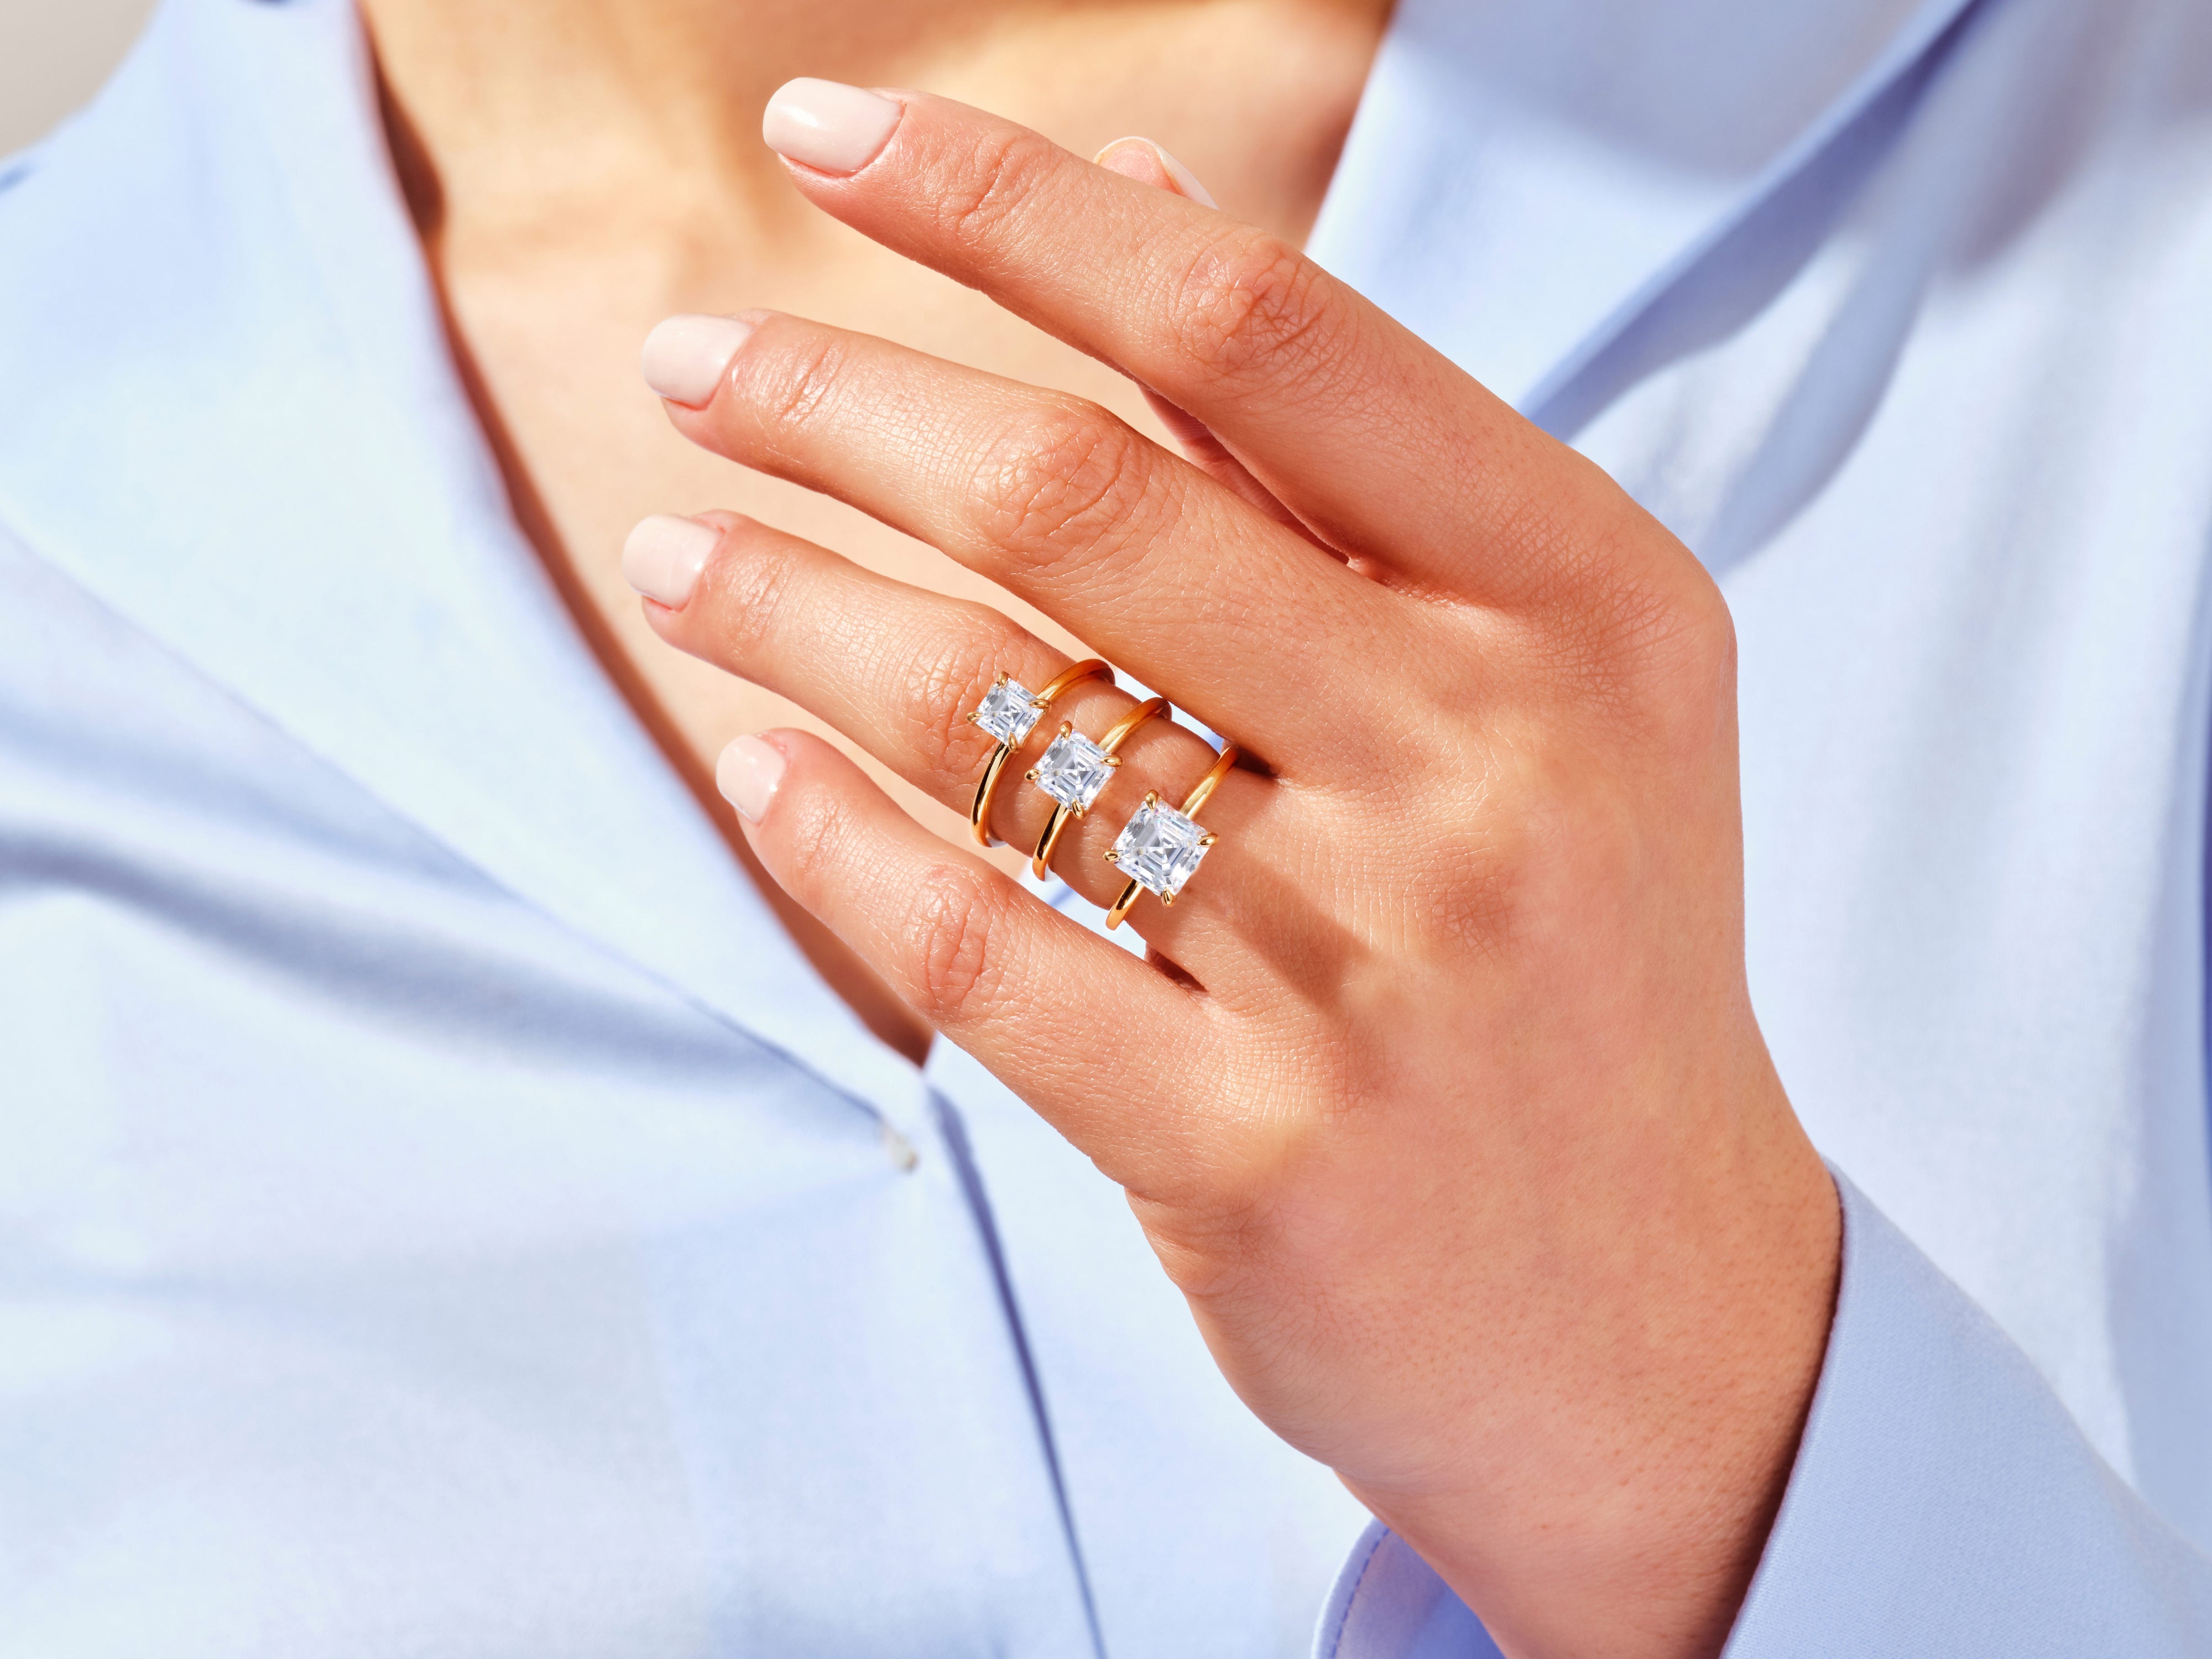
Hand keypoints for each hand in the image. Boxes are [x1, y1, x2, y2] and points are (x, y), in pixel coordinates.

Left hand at [629, 83, 1839, 1658]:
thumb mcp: (1542, 680)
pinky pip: (982, 954)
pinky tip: (755, 765)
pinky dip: (834, 839)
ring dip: (792, 606)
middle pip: (1084, 503)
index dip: (1014, 207)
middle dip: (839, 400)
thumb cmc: (1577, 957)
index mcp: (1580, 603)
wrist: (1660, 1313)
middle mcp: (1493, 764)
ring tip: (683, 551)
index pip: (1257, 329)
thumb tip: (1134, 194)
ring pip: (999, 721)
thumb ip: (1336, 454)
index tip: (834, 135)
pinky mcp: (1259, 1153)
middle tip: (693, 362)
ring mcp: (1377, 971)